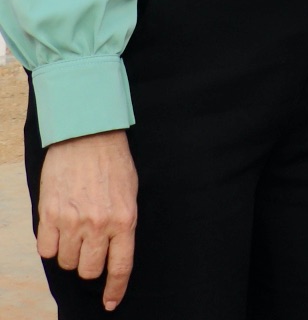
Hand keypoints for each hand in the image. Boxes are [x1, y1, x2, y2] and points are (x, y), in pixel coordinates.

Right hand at [35, 129, 136, 311]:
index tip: (111, 303)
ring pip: (65, 262)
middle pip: (89, 270)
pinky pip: (45, 250)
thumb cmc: (113, 164)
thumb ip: (121, 225)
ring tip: (74, 230)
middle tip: (89, 246)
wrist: (88, 137)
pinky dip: (50, 244)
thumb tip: (112, 252)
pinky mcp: (50, 215)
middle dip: (88, 264)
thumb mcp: (130, 194)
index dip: (115, 289)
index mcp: (125, 220)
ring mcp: (72, 221)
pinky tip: (57, 228)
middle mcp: (99, 225)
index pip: (120, 266)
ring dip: (68, 253)